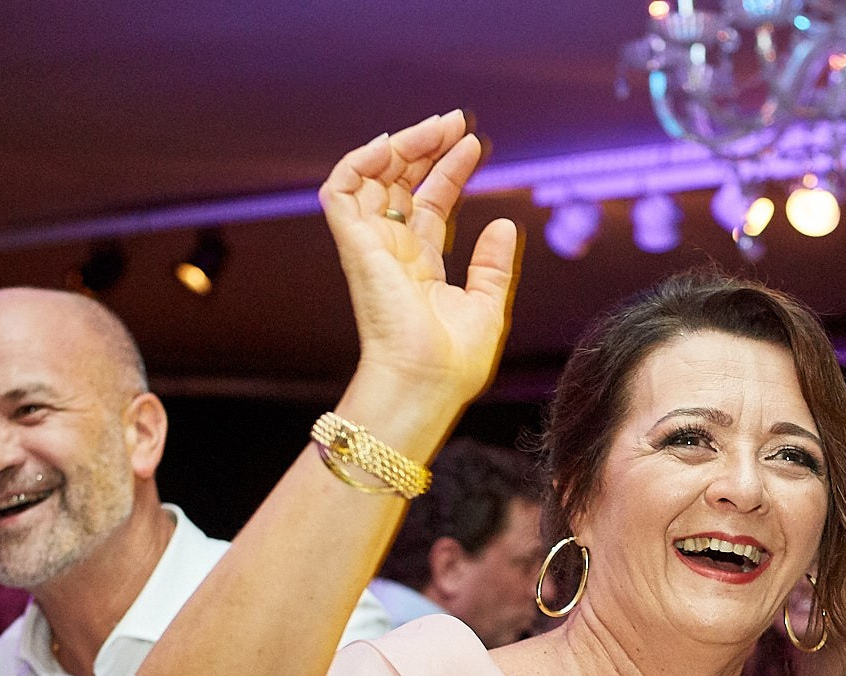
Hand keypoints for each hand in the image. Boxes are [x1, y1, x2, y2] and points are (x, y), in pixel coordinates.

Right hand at [320, 110, 518, 412]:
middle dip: (426, 146)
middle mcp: (392, 251)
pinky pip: (340, 189)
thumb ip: (492, 264)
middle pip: (401, 183)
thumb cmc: (452, 363)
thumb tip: (504, 223)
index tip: (474, 144)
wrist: (425, 384)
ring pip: (372, 177)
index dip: (449, 169)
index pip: (430, 203)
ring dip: (400, 145)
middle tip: (457, 120)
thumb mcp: (486, 305)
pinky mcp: (354, 245)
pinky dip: (359, 161)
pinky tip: (392, 144)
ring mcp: (370, 246)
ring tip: (437, 126)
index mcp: (421, 265)